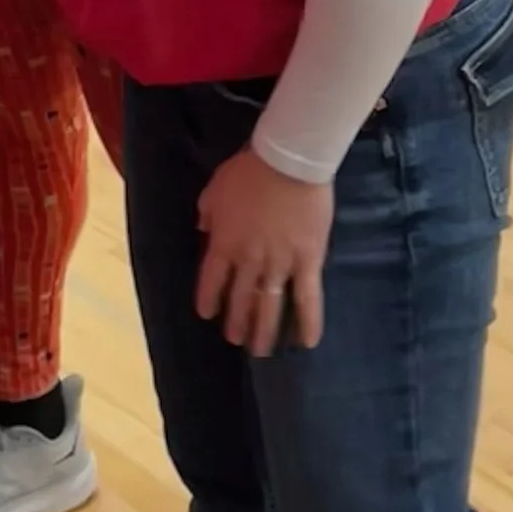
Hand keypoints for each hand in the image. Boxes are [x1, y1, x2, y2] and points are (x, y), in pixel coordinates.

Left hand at [195, 147, 331, 356]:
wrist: (289, 161)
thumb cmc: (249, 170)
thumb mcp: (216, 188)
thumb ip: (208, 212)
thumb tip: (204, 227)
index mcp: (224, 243)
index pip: (211, 280)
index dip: (209, 299)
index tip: (208, 314)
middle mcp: (249, 261)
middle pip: (240, 299)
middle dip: (237, 322)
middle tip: (236, 339)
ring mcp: (280, 264)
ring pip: (270, 306)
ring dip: (264, 331)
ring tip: (260, 351)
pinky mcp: (308, 261)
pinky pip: (308, 298)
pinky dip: (308, 322)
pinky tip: (307, 342)